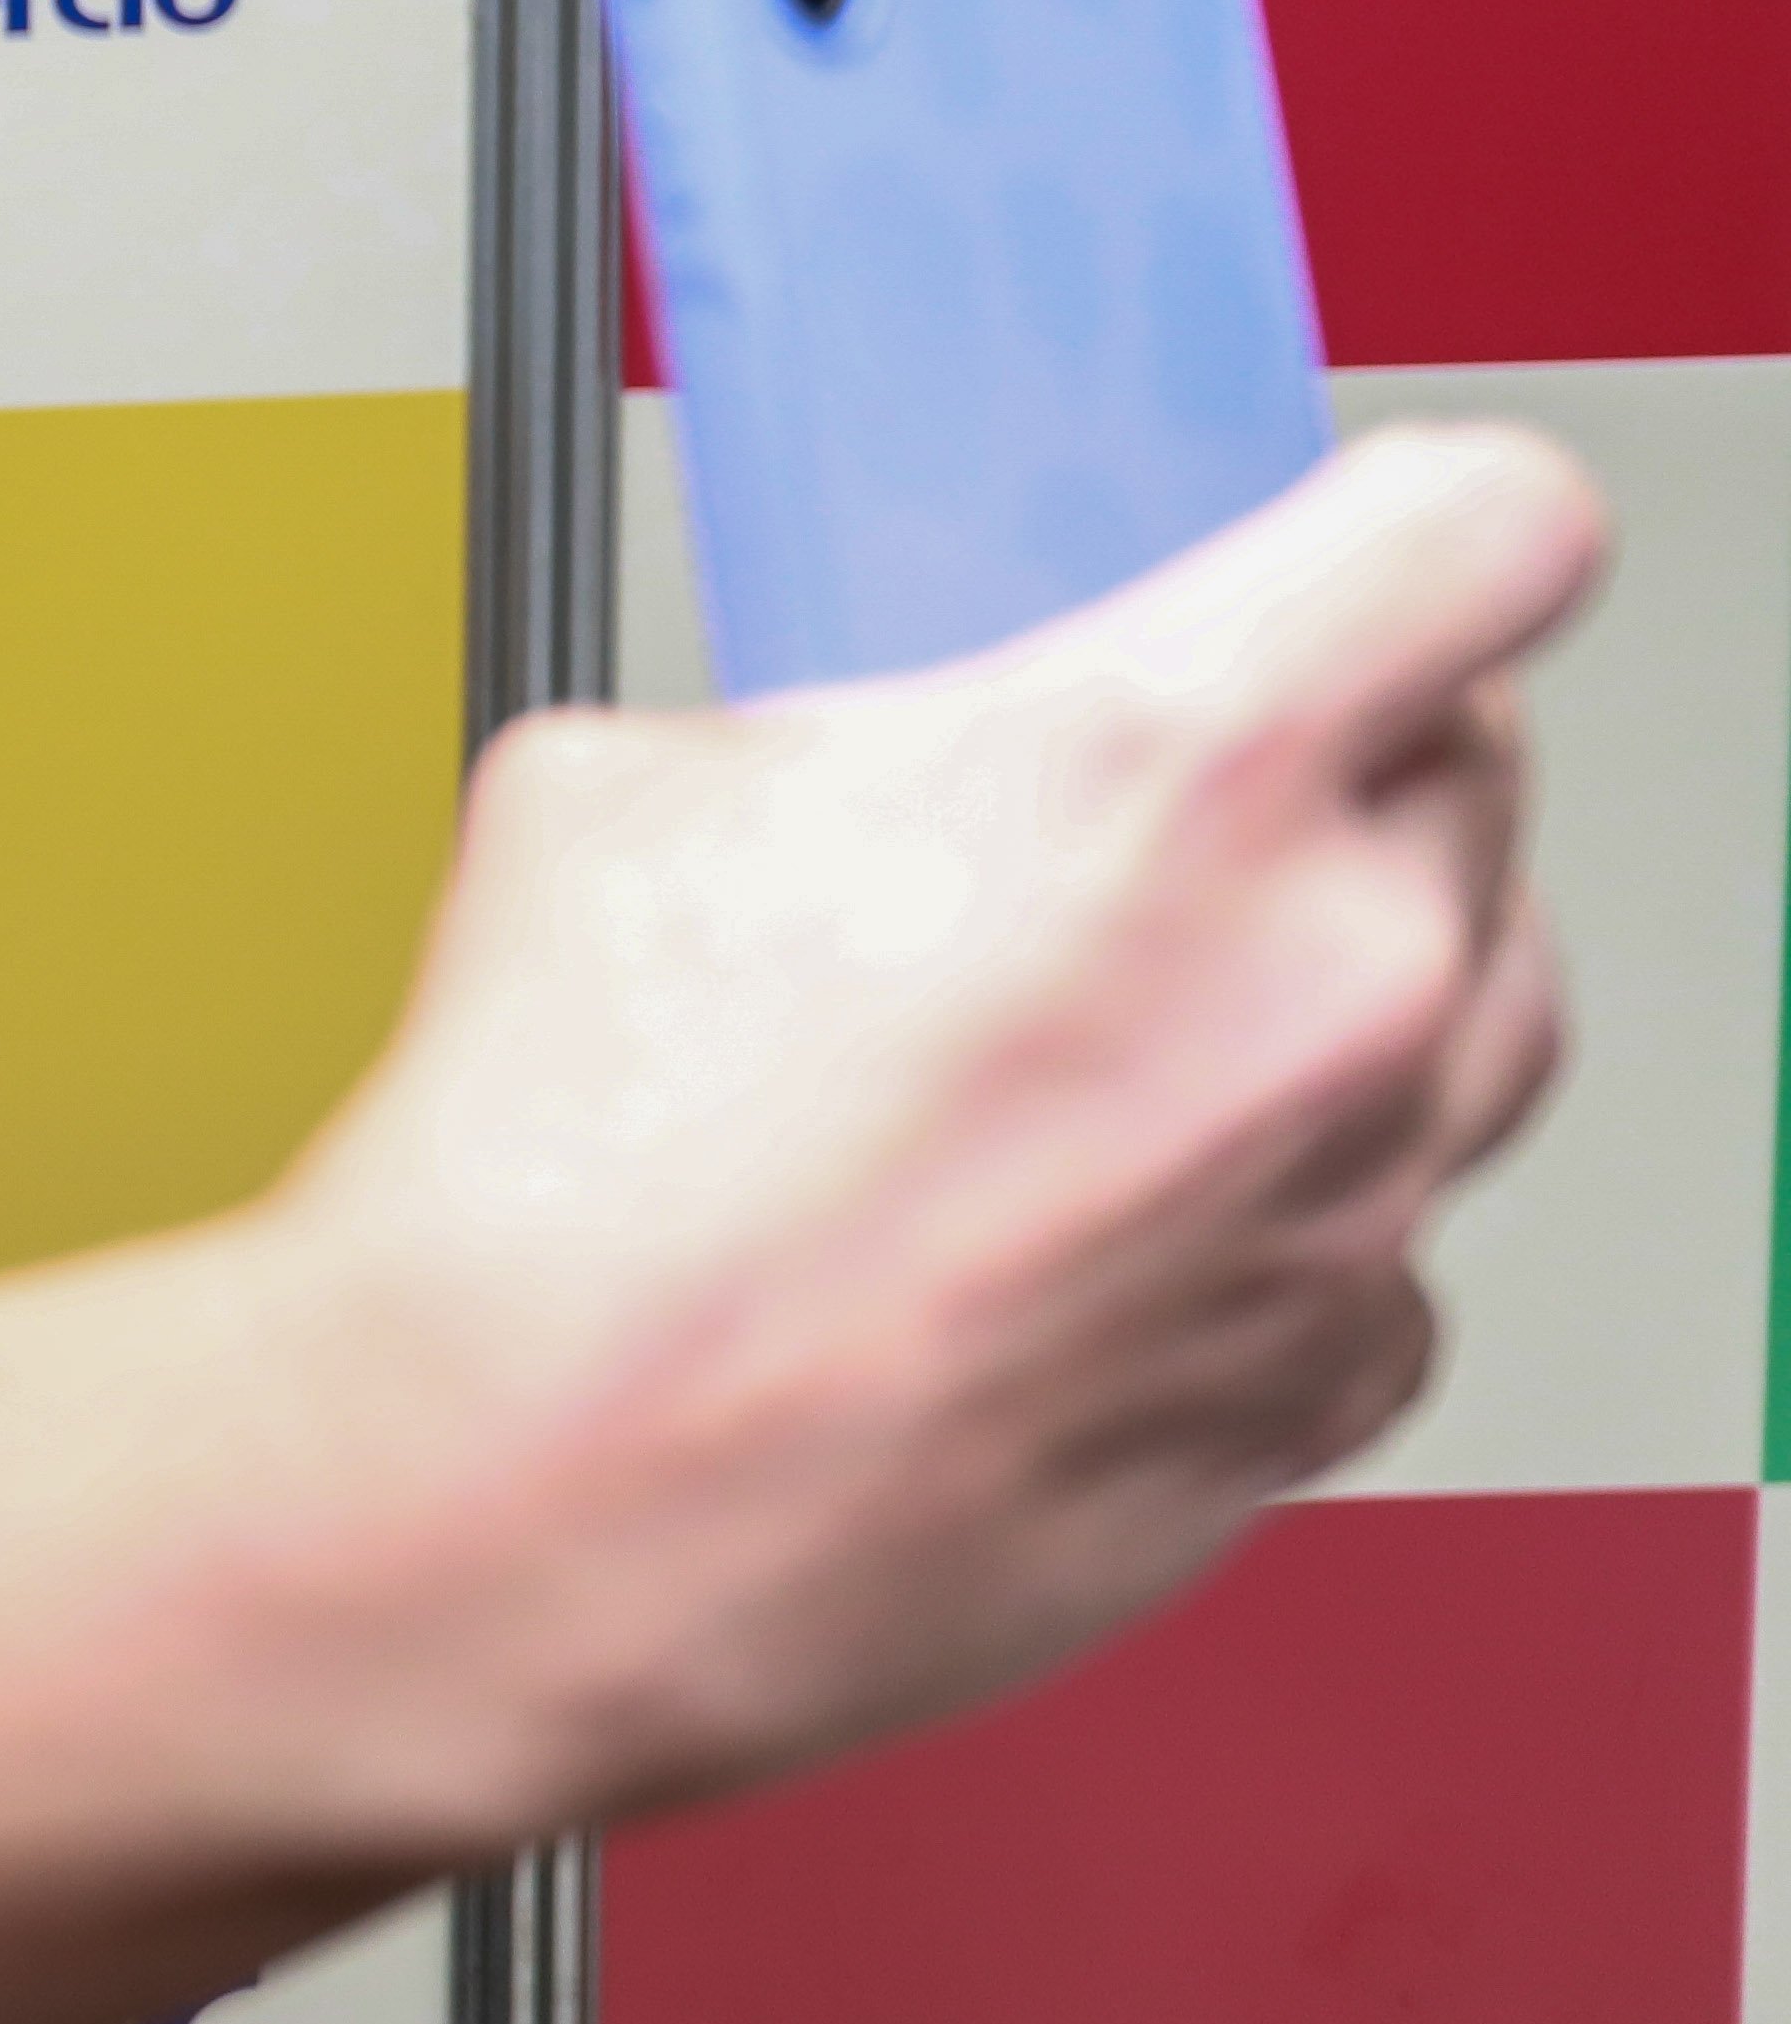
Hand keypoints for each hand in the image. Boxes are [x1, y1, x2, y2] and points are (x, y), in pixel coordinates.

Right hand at [297, 419, 1587, 1819]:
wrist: (538, 1494)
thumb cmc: (566, 1179)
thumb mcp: (631, 792)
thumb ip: (856, 736)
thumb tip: (899, 765)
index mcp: (1172, 761)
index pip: (1486, 532)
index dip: (1433, 529)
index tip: (1379, 560)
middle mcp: (1326, 972)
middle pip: (1481, 778)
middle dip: (1333, 773)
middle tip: (1143, 817)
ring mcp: (1357, 1197)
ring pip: (1481, 1009)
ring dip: (1345, 981)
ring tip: (1117, 1018)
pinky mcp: (1331, 1384)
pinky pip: (1385, 1238)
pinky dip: (1274, 1209)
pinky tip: (1082, 1211)